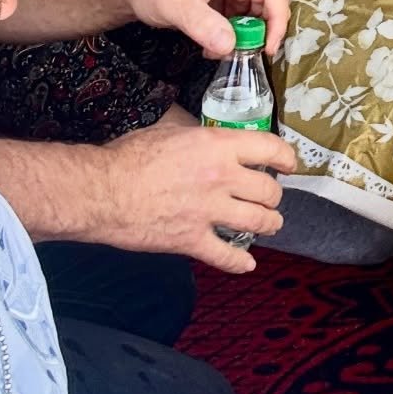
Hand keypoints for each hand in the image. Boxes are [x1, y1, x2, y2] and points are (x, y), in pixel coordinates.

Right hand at [98, 124, 296, 272]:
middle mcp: (221, 177)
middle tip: (271, 198)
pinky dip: (240, 263)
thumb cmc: (131, 155)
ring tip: (270, 224)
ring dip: (269, 224)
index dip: (286, 158)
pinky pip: (227, 256)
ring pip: (258, 222)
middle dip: (274, 196)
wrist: (104, 190)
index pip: (270, 149)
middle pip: (269, 191)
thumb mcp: (172, 130)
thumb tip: (212, 141)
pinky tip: (247, 263)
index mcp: (217, 145)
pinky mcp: (193, 240)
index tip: (289, 165)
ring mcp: (209, 211)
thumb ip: (200, 138)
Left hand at [127, 0, 289, 57]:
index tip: (266, 50)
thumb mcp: (173, 4)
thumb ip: (201, 24)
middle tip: (242, 54)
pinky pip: (242, 19)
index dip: (277, 22)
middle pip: (270, 4)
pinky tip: (213, 46)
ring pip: (257, 14)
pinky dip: (234, 36)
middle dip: (261, 33)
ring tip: (221, 51)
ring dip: (246, 37)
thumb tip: (230, 45)